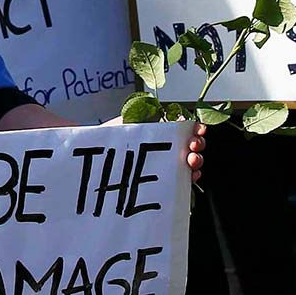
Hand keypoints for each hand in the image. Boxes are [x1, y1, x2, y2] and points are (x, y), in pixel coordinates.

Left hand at [93, 114, 207, 183]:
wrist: (96, 156)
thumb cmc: (111, 137)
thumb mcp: (130, 121)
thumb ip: (150, 115)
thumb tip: (175, 114)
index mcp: (160, 130)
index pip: (185, 128)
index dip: (195, 128)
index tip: (199, 129)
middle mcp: (165, 146)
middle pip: (190, 145)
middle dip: (197, 145)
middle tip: (193, 146)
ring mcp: (164, 163)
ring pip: (189, 162)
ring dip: (196, 161)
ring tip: (191, 161)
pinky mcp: (160, 179)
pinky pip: (180, 179)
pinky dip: (189, 178)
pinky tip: (190, 176)